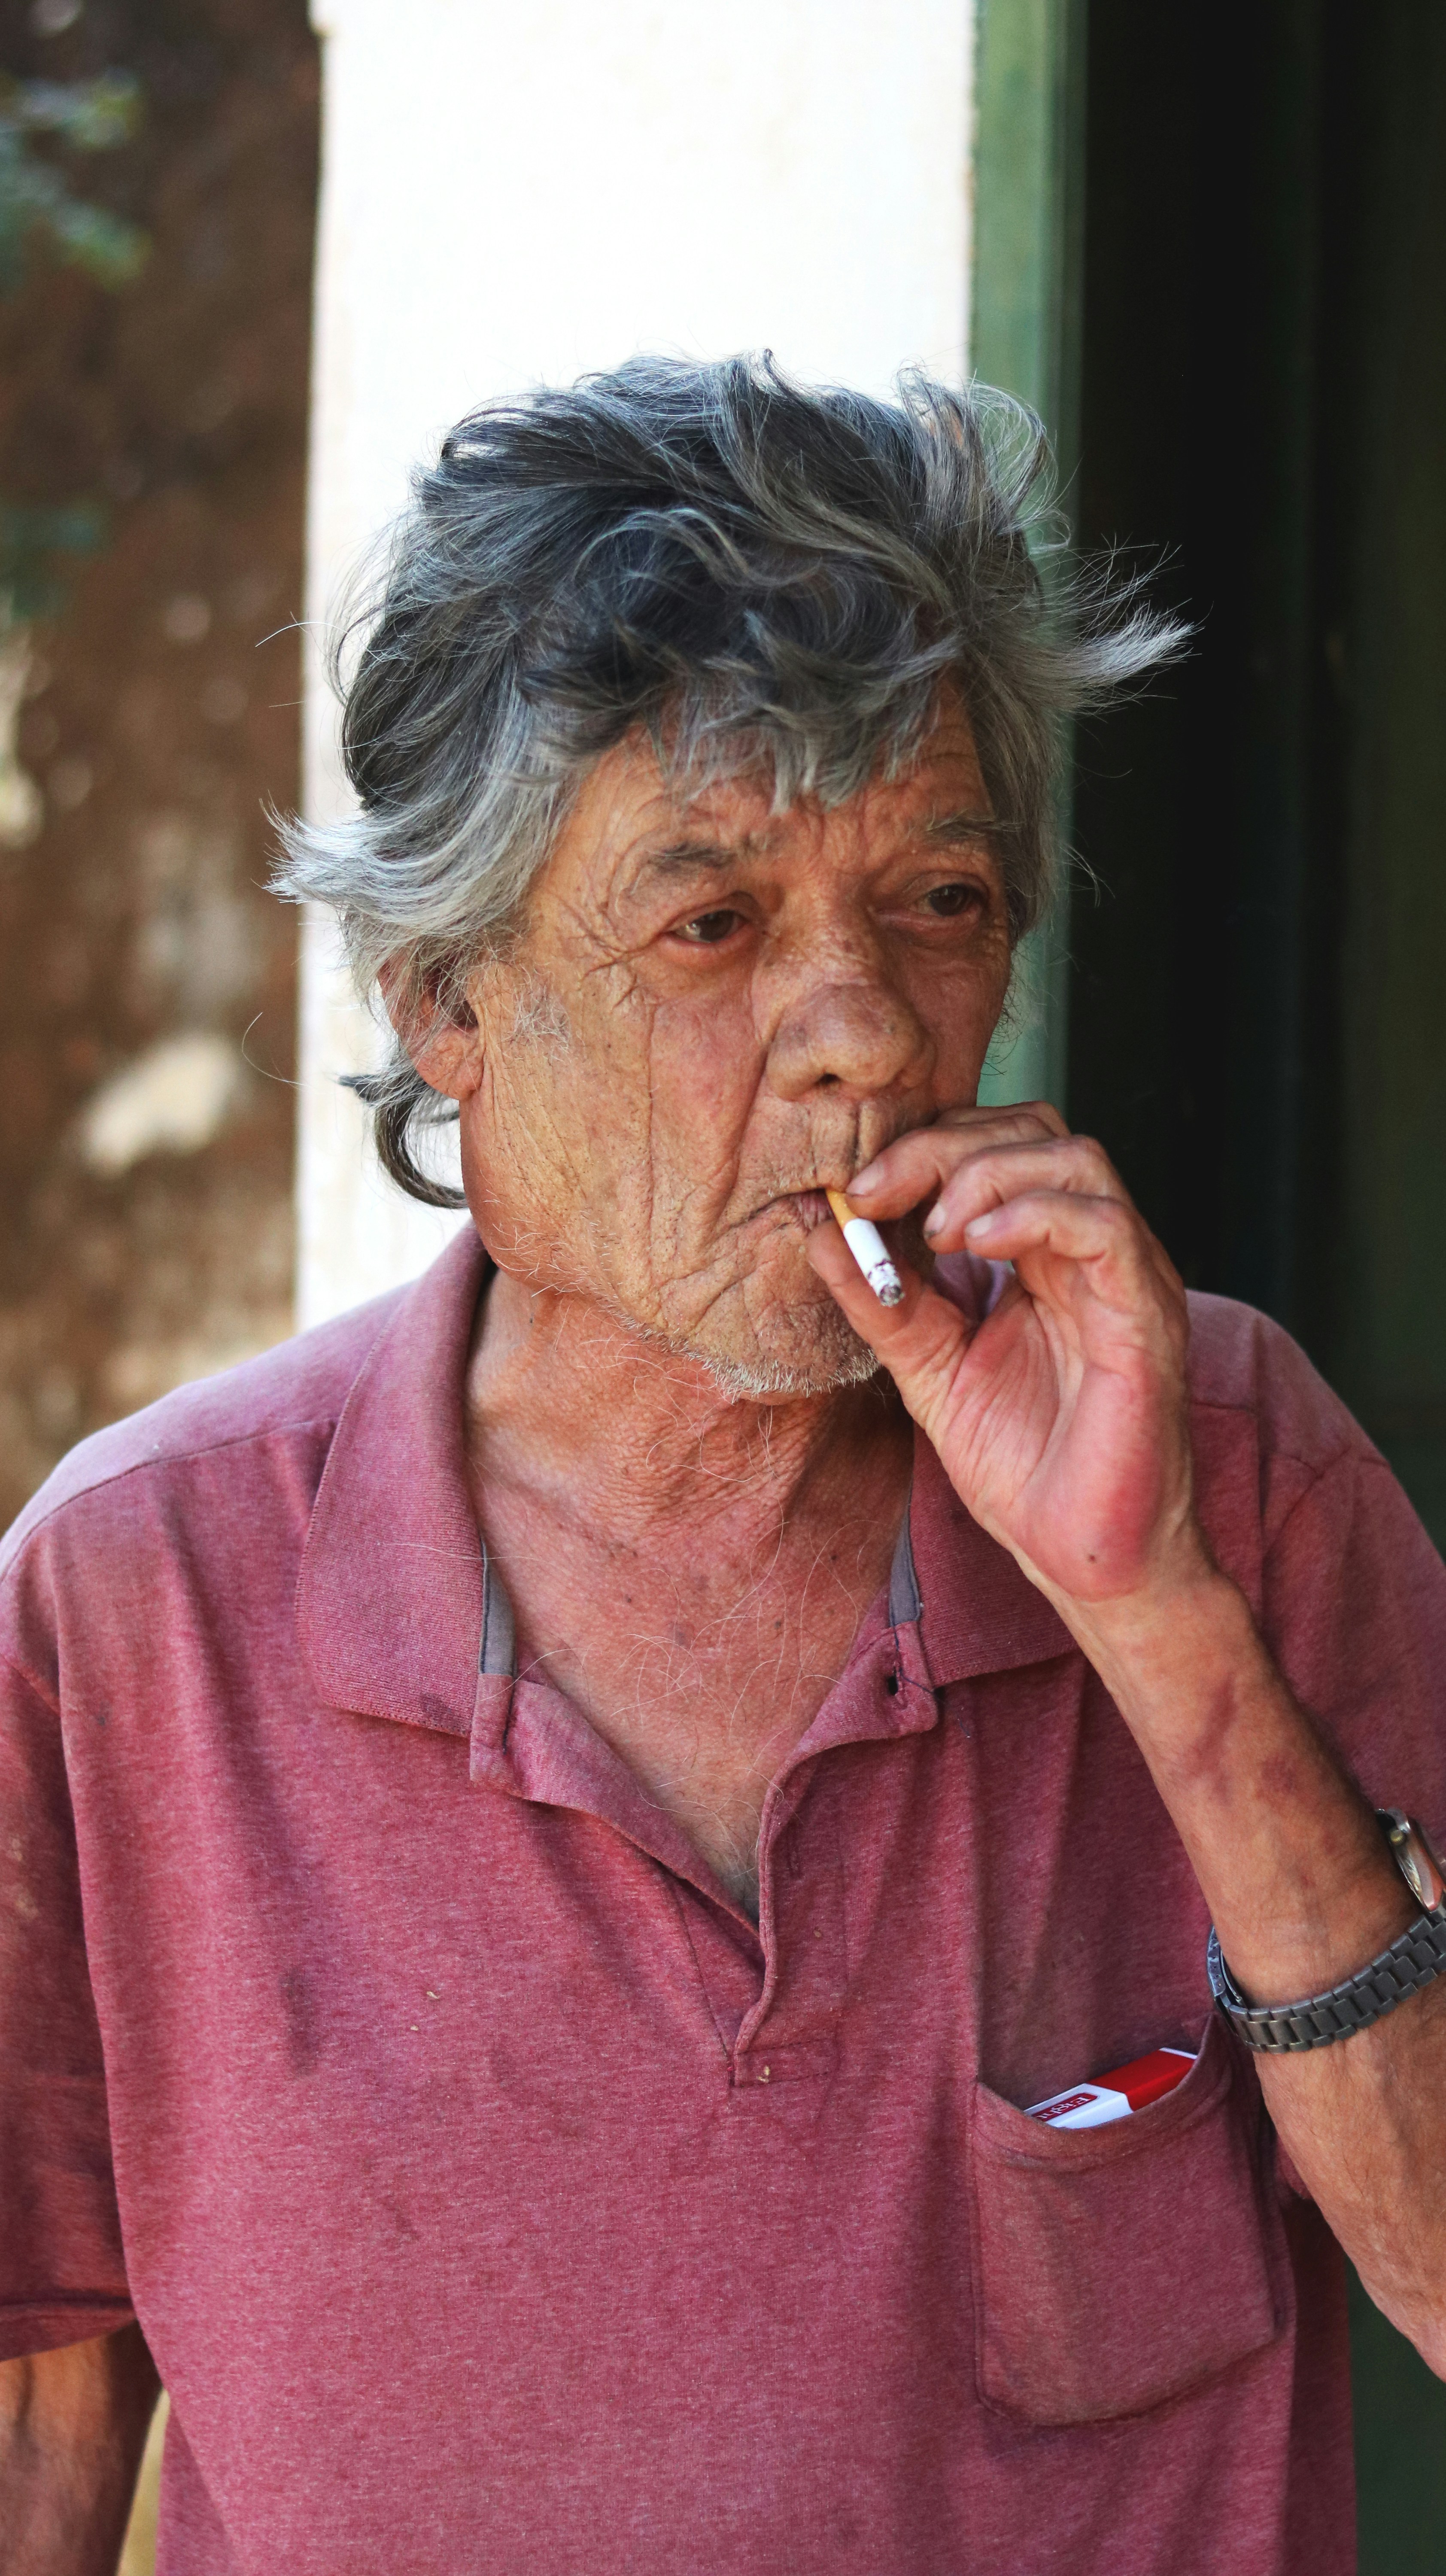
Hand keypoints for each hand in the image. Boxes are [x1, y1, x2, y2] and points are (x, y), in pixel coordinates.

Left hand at [807, 1103, 1205, 1615]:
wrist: (1080, 1553)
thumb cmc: (1022, 1466)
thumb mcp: (928, 1371)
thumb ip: (884, 1301)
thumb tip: (823, 1231)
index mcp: (1042, 1255)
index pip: (995, 1147)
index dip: (923, 1148)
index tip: (857, 1187)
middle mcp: (1089, 1251)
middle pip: (1034, 1131)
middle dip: (945, 1145)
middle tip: (878, 1190)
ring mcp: (1125, 1277)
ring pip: (1076, 1159)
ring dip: (989, 1172)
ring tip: (936, 1227)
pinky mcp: (1147, 1316)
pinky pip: (1106, 1227)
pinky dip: (1037, 1213)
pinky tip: (981, 1244)